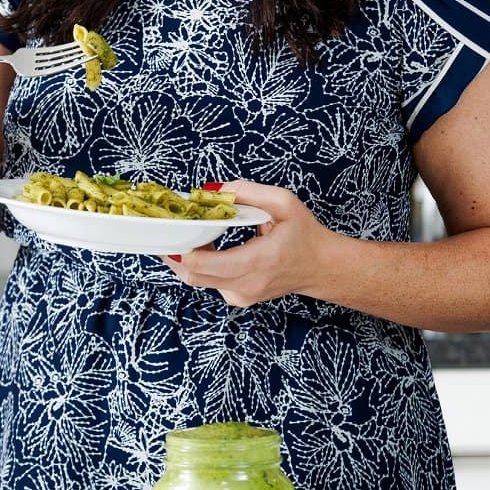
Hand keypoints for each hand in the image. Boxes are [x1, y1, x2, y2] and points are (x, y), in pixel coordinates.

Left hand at [160, 179, 336, 308]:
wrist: (320, 267)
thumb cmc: (304, 234)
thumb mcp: (283, 202)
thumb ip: (248, 192)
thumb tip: (213, 191)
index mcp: (257, 261)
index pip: (202, 263)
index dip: (182, 245)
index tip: (174, 225)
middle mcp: (245, 285)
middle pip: (192, 273)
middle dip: (177, 249)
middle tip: (169, 227)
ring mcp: (240, 296)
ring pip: (196, 279)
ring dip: (187, 256)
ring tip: (188, 232)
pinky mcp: (237, 298)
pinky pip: (208, 282)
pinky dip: (200, 265)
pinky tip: (204, 246)